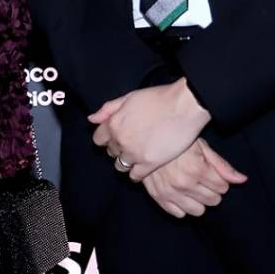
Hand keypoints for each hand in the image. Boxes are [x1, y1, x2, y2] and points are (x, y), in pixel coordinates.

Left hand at [90, 79, 210, 180]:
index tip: (114, 137)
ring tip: (136, 156)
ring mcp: (134, 153)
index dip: (106, 138)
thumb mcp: (128, 97)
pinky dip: (136, 173)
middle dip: (117, 148)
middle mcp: (120, 140)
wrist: (183, 106)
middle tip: (130, 144)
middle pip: (111, 152)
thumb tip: (92, 119)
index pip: (98, 139)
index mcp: (113, 124)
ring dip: (125, 161)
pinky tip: (143, 167)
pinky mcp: (150, 163)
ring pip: (120, 165)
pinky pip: (135, 176)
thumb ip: (108, 109)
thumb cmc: (158, 98)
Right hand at [142, 141, 247, 217]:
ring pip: (198, 211)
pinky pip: (178, 213)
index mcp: (197, 169)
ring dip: (198, 201)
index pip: (222, 188)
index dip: (219, 180)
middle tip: (201, 178)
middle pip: (213, 200)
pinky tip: (180, 193)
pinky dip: (182, 206)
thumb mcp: (201, 147)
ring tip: (192, 187)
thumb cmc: (176, 141)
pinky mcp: (158, 197)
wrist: (145, 140)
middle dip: (211, 190)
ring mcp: (170, 192)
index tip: (210, 172)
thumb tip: (242, 180)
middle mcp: (184, 183)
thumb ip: (222, 166)